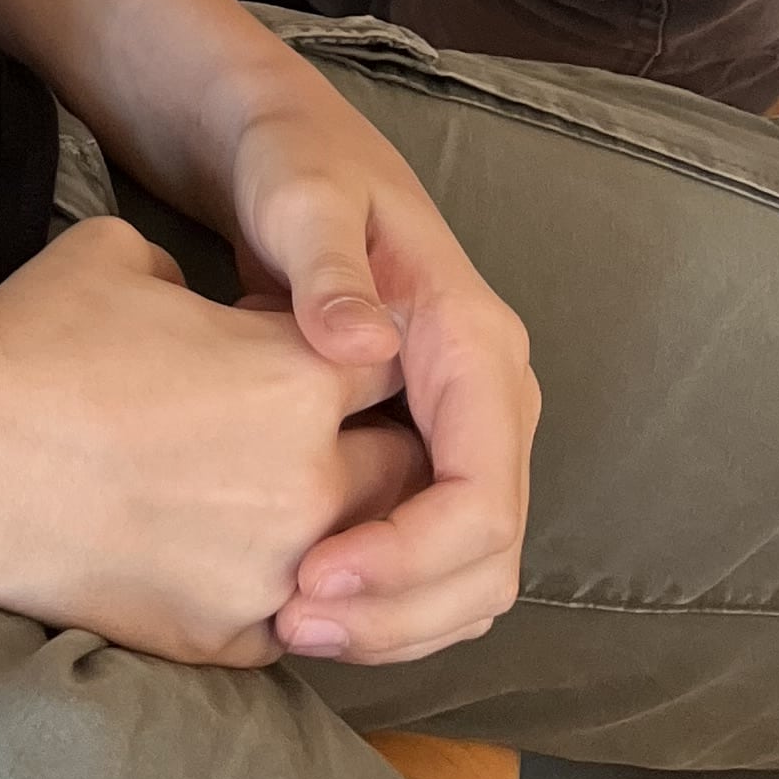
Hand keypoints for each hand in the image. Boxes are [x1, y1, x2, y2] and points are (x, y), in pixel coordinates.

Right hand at [0, 218, 426, 666]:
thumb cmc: (37, 342)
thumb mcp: (124, 258)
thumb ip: (198, 283)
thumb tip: (201, 311)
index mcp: (301, 379)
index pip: (392, 366)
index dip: (365, 352)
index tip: (334, 352)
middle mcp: (310, 484)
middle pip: (402, 472)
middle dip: (374, 446)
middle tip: (332, 432)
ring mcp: (271, 574)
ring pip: (361, 560)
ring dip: (343, 530)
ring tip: (286, 500)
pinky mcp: (224, 639)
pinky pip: (290, 618)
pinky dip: (278, 589)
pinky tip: (231, 554)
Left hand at [209, 59, 537, 668]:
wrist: (286, 149)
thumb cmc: (295, 166)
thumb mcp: (303, 199)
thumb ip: (329, 270)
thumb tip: (365, 346)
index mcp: (475, 343)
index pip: (483, 493)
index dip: (411, 557)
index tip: (314, 578)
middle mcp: (492, 396)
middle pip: (490, 554)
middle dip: (404, 609)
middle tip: (295, 626)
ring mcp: (467, 428)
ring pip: (473, 570)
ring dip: (398, 619)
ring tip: (293, 629)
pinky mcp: (431, 449)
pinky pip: (439, 556)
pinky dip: (390, 599)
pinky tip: (309, 605)